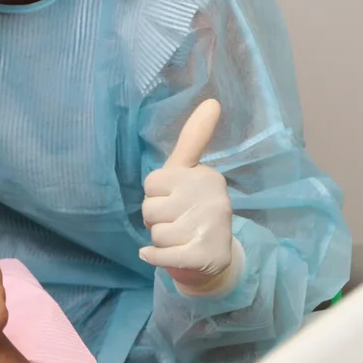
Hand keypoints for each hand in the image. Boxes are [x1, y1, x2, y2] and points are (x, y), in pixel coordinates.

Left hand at [139, 99, 244, 294]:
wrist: (212, 261)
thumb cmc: (191, 209)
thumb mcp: (187, 172)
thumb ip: (194, 138)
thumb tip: (212, 101)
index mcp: (206, 175)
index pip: (152, 183)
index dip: (156, 196)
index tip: (174, 200)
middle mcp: (213, 197)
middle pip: (150, 208)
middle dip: (156, 220)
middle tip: (177, 223)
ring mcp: (211, 226)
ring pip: (155, 233)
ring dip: (159, 241)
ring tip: (179, 239)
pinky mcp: (204, 254)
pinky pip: (160, 254)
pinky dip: (154, 258)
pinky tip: (162, 256)